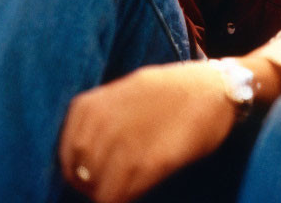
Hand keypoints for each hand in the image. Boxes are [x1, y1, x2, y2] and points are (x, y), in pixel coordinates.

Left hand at [58, 62, 235, 202]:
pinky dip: (124, 198)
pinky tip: (138, 190)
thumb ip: (101, 118)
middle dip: (90, 185)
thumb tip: (82, 155)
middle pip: (78, 171)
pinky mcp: (149, 160)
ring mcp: (125, 141)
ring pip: (97, 187)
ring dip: (108, 193)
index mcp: (91, 105)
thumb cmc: (170, 93)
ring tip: (123, 189)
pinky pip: (120, 194)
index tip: (92, 177)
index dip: (77, 171)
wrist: (213, 89)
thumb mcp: (125, 92)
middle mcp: (102, 122)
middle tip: (107, 188)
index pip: (67, 153)